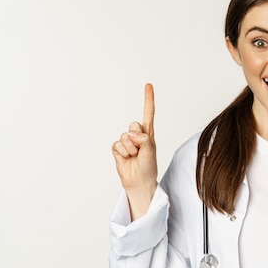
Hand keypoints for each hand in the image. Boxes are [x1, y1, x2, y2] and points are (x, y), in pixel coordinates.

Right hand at [112, 83, 156, 218]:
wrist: (138, 182)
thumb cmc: (148, 167)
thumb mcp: (150, 152)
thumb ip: (144, 139)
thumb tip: (133, 133)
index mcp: (149, 133)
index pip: (148, 113)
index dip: (148, 99)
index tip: (148, 85)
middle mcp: (138, 135)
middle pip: (133, 125)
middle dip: (137, 138)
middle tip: (140, 151)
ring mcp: (127, 142)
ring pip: (124, 137)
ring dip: (130, 149)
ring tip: (134, 157)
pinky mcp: (117, 149)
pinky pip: (116, 145)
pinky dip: (122, 153)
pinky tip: (126, 158)